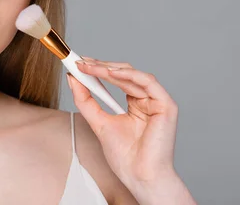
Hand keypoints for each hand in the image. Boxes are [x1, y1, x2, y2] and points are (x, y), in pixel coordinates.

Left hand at [68, 58, 179, 188]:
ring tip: (91, 67)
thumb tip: (73, 78)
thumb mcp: (98, 122)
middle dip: (101, 66)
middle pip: (124, 74)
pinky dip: (128, 75)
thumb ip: (86, 101)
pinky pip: (147, 82)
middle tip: (81, 62)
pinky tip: (111, 72)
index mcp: (135, 104)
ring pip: (134, 74)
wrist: (140, 176)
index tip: (79, 63)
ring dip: (110, 68)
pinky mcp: (166, 105)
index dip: (98, 69)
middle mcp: (147, 100)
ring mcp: (157, 102)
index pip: (117, 79)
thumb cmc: (126, 157)